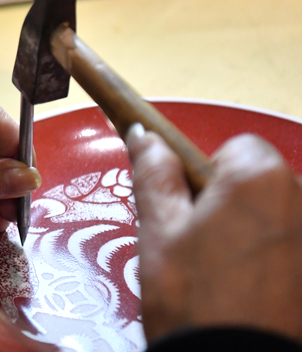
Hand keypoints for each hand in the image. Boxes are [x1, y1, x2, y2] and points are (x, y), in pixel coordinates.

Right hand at [127, 126, 301, 342]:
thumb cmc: (190, 295)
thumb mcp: (159, 229)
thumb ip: (154, 173)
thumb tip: (144, 135)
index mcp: (260, 178)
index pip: (236, 149)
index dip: (208, 178)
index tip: (190, 214)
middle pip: (263, 184)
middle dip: (236, 206)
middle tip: (203, 251)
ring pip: (279, 219)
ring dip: (259, 235)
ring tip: (230, 278)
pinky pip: (291, 249)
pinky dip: (277, 262)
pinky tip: (255, 292)